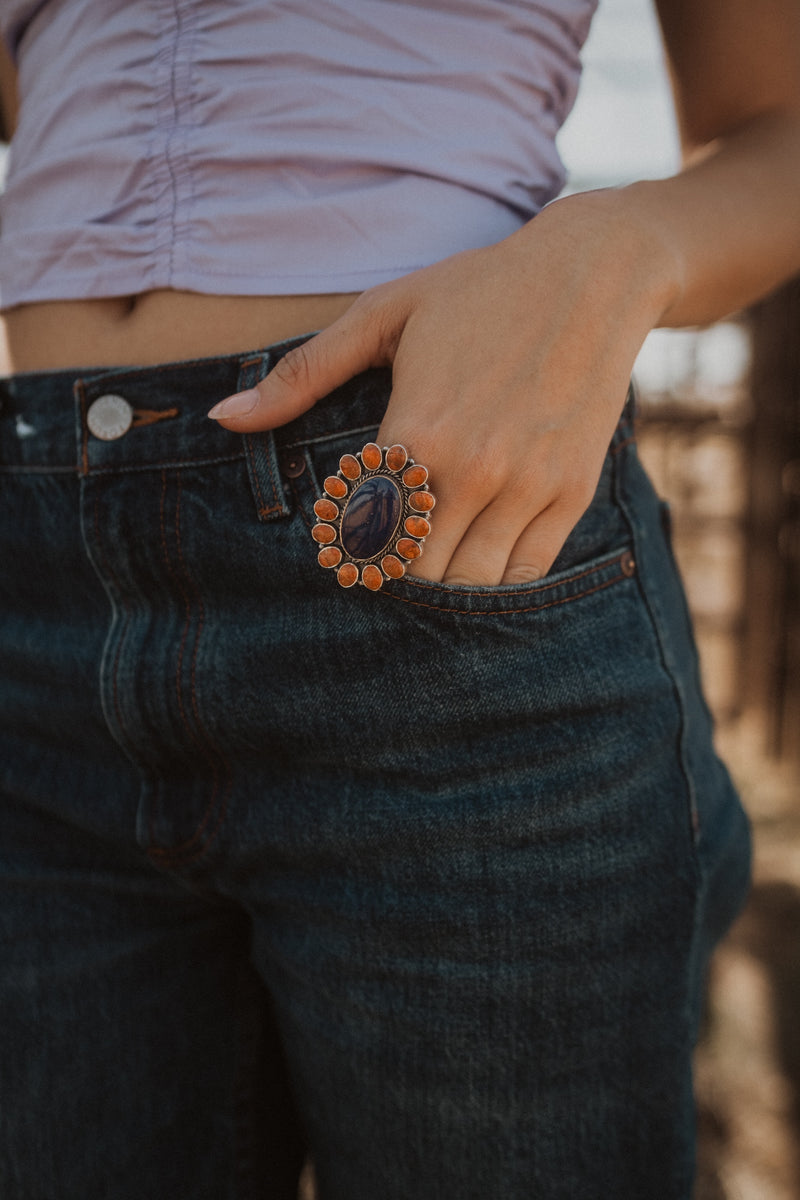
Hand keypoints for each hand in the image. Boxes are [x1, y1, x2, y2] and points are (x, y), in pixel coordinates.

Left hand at [209, 189, 676, 584]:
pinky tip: (480, 553)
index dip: (350, 554)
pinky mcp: (571, 493)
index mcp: (414, 433)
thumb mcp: (382, 316)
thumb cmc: (477, 292)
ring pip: (471, 583)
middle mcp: (471, 471)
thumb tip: (223, 418)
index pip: (363, 538)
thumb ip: (301, 376)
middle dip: (395, 574)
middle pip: (415, 573)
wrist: (592, 274)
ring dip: (445, 583)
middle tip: (388, 557)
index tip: (348, 547)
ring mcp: (527, 486)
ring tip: (434, 556)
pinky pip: (527, 572)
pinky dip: (498, 581)